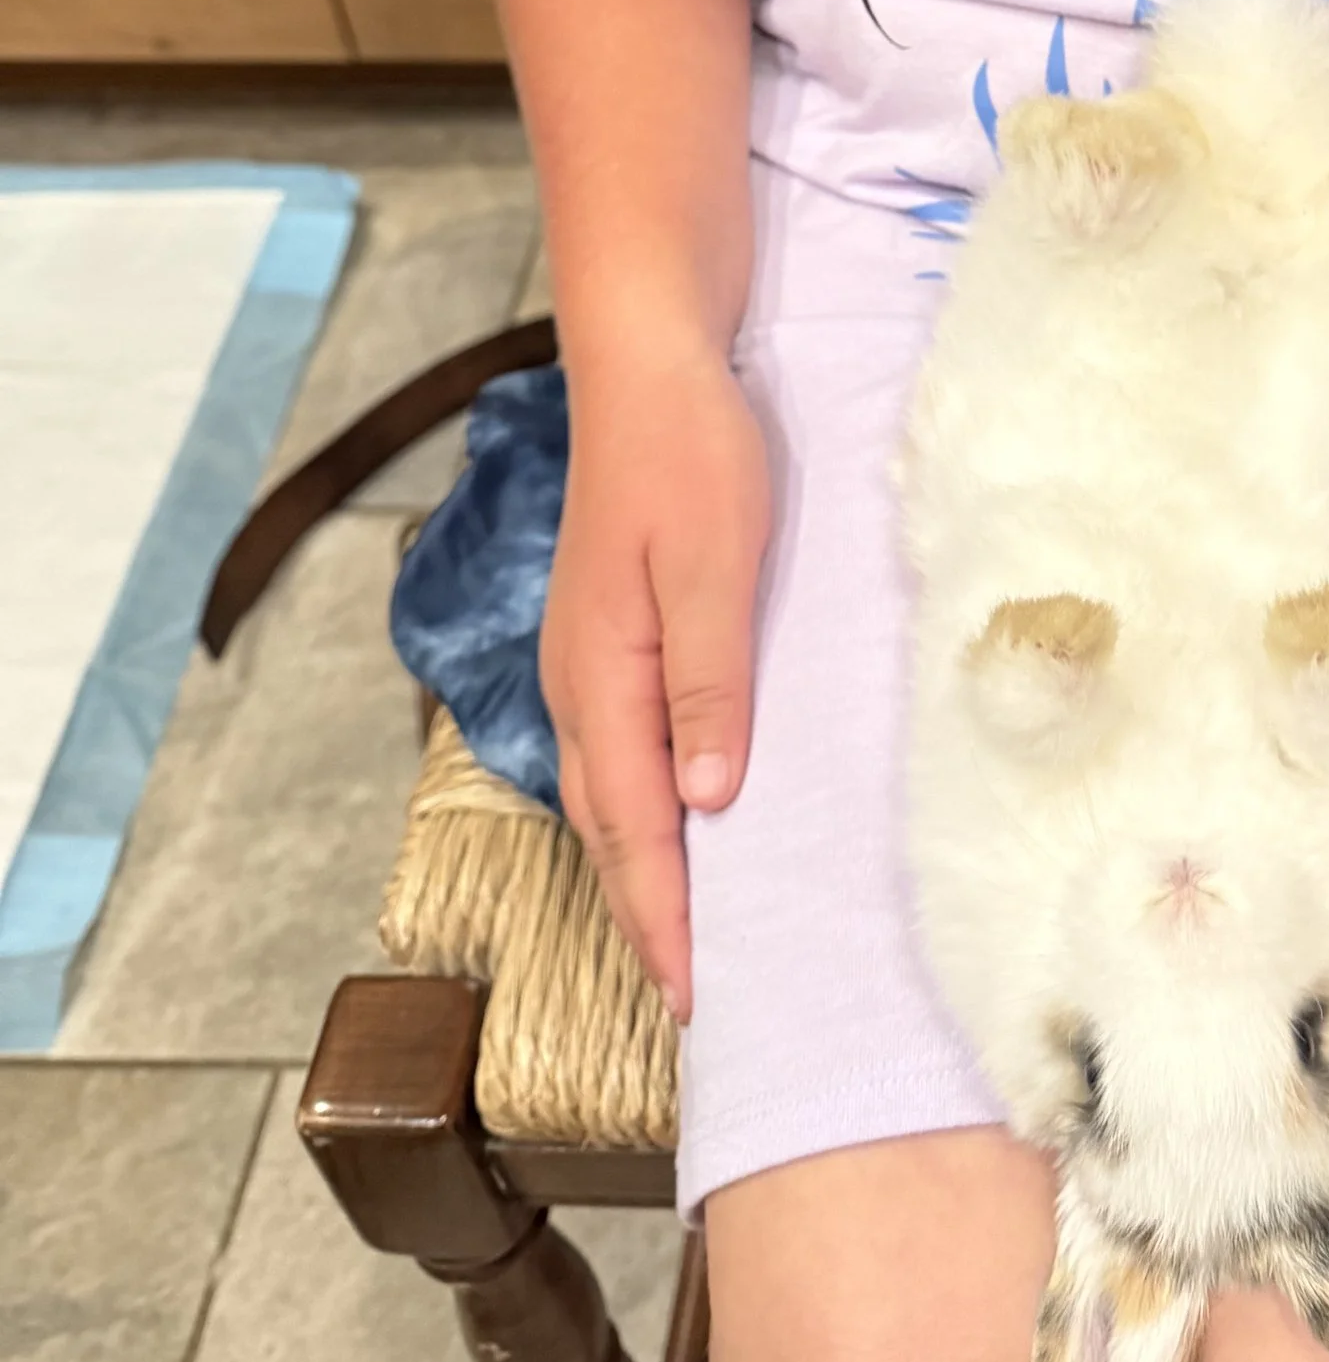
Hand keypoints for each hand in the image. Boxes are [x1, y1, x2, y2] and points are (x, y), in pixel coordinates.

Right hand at [539, 341, 771, 1022]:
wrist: (650, 359)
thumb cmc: (690, 450)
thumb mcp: (713, 565)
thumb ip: (711, 682)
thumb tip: (709, 800)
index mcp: (601, 678)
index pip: (632, 831)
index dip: (663, 919)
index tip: (694, 1002)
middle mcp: (583, 683)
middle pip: (613, 829)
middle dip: (651, 917)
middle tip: (698, 1003)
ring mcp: (594, 660)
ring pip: (615, 793)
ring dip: (651, 868)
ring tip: (696, 937)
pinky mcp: (618, 635)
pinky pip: (629, 748)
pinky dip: (654, 808)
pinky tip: (693, 818)